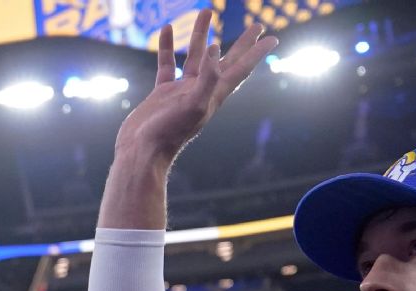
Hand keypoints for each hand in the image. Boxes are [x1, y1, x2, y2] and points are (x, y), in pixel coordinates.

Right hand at [115, 9, 277, 161]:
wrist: (143, 151)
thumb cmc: (169, 133)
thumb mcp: (193, 105)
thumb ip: (208, 78)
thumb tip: (218, 50)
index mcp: (215, 95)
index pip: (241, 69)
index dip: (257, 53)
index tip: (272, 37)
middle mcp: (203, 91)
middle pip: (228, 61)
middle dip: (243, 43)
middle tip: (257, 25)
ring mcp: (183, 91)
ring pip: (197, 56)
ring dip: (202, 35)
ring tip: (207, 11)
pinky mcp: (163, 92)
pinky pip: (167, 63)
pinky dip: (167, 46)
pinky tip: (166, 30)